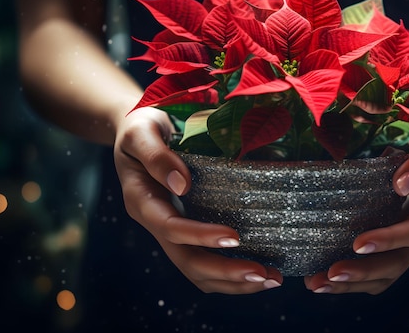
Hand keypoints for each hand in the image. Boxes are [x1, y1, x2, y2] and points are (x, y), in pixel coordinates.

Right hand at [113, 107, 282, 293]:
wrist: (138, 132)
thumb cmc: (142, 127)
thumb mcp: (141, 133)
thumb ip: (157, 156)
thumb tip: (182, 184)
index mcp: (142, 201)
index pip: (171, 228)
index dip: (201, 236)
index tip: (234, 236)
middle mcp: (156, 222)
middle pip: (187, 261)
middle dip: (225, 272)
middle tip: (263, 274)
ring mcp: (170, 230)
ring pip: (197, 270)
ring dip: (232, 281)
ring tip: (270, 279)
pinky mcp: (185, 230)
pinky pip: (204, 261)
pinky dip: (230, 273)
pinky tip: (258, 271)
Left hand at [304, 125, 408, 293]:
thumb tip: (401, 185)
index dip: (389, 240)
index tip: (358, 244)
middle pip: (400, 262)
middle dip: (364, 271)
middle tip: (329, 274)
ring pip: (388, 271)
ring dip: (354, 281)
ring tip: (316, 283)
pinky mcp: (398, 236)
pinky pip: (380, 265)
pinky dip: (355, 275)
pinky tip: (325, 276)